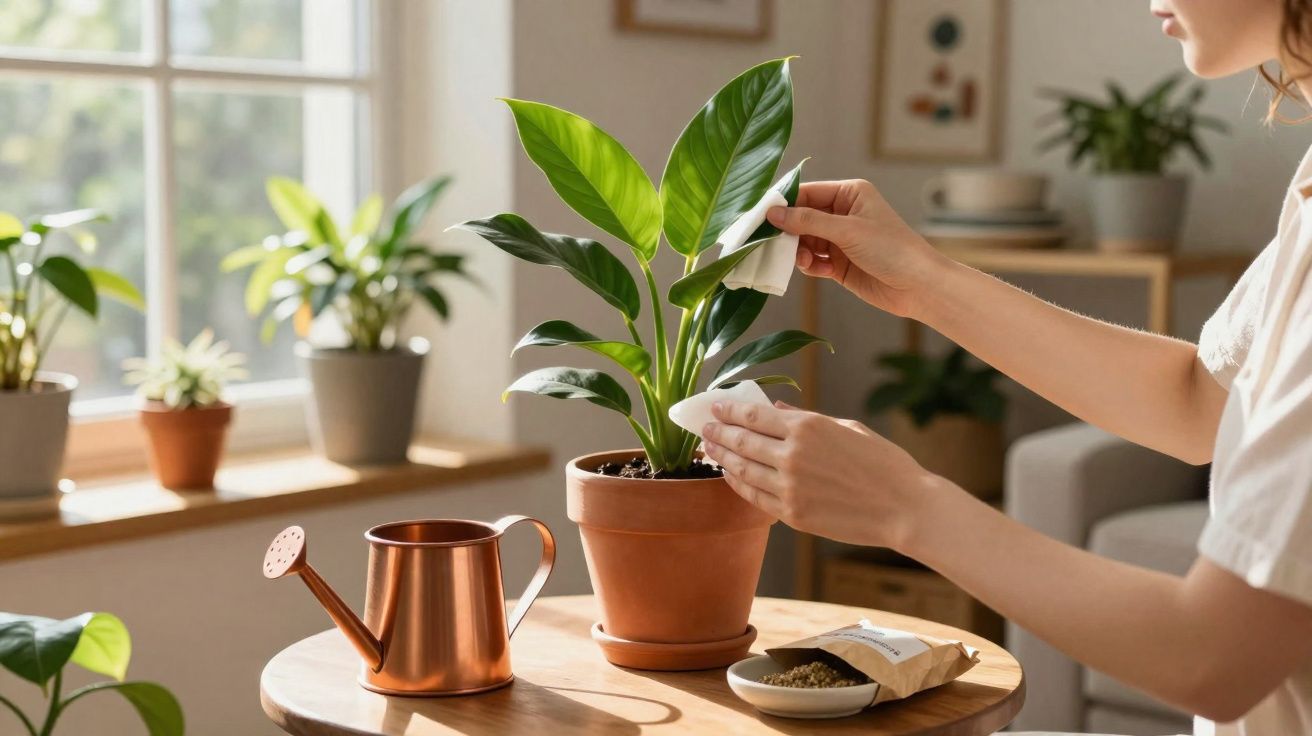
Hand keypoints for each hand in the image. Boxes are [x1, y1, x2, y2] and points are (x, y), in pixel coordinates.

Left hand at [700, 399, 947, 549]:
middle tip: (704, 428)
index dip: (730, 410)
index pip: (754, 415)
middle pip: (742, 441)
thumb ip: (806, 419)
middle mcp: (793, 455)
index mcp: (808, 428)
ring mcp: (790, 487)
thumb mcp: (847, 427)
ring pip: (743, 470)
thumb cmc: (883, 462)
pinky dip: (739, 485)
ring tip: (710, 449)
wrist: (904, 507)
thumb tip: (775, 409)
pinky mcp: (793, 514)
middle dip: (719, 432)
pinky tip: (731, 476)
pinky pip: (756, 497)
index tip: (716, 407)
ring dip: (723, 458)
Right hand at [766, 179, 945, 317]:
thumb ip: (808, 221)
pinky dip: (810, 266)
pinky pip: (812, 260)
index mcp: (849, 194)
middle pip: (800, 218)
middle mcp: (842, 213)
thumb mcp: (848, 230)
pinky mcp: (838, 263)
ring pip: (803, 241)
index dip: (783, 204)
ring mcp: (839, 239)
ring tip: (806, 262)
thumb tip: (773, 213)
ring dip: (798, 252)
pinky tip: (819, 270)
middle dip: (788, 232)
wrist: (917, 286)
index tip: (761, 217)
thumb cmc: (891, 249)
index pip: (806, 193)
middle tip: (774, 244)